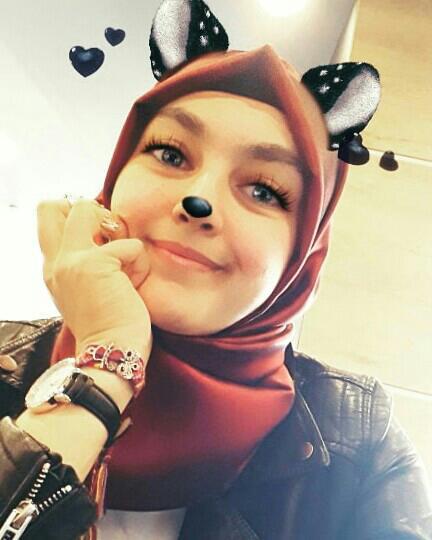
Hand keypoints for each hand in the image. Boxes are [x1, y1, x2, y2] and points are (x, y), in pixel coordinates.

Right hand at [37, 198, 151, 357]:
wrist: (112, 354)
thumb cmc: (110, 325)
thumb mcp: (88, 290)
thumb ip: (86, 262)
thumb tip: (104, 232)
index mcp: (53, 269)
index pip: (48, 219)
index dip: (76, 218)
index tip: (100, 241)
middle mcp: (56, 262)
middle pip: (54, 205)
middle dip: (88, 212)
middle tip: (109, 241)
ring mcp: (73, 260)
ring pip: (88, 208)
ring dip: (116, 233)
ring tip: (123, 267)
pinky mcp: (97, 262)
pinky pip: (130, 244)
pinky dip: (139, 264)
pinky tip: (134, 287)